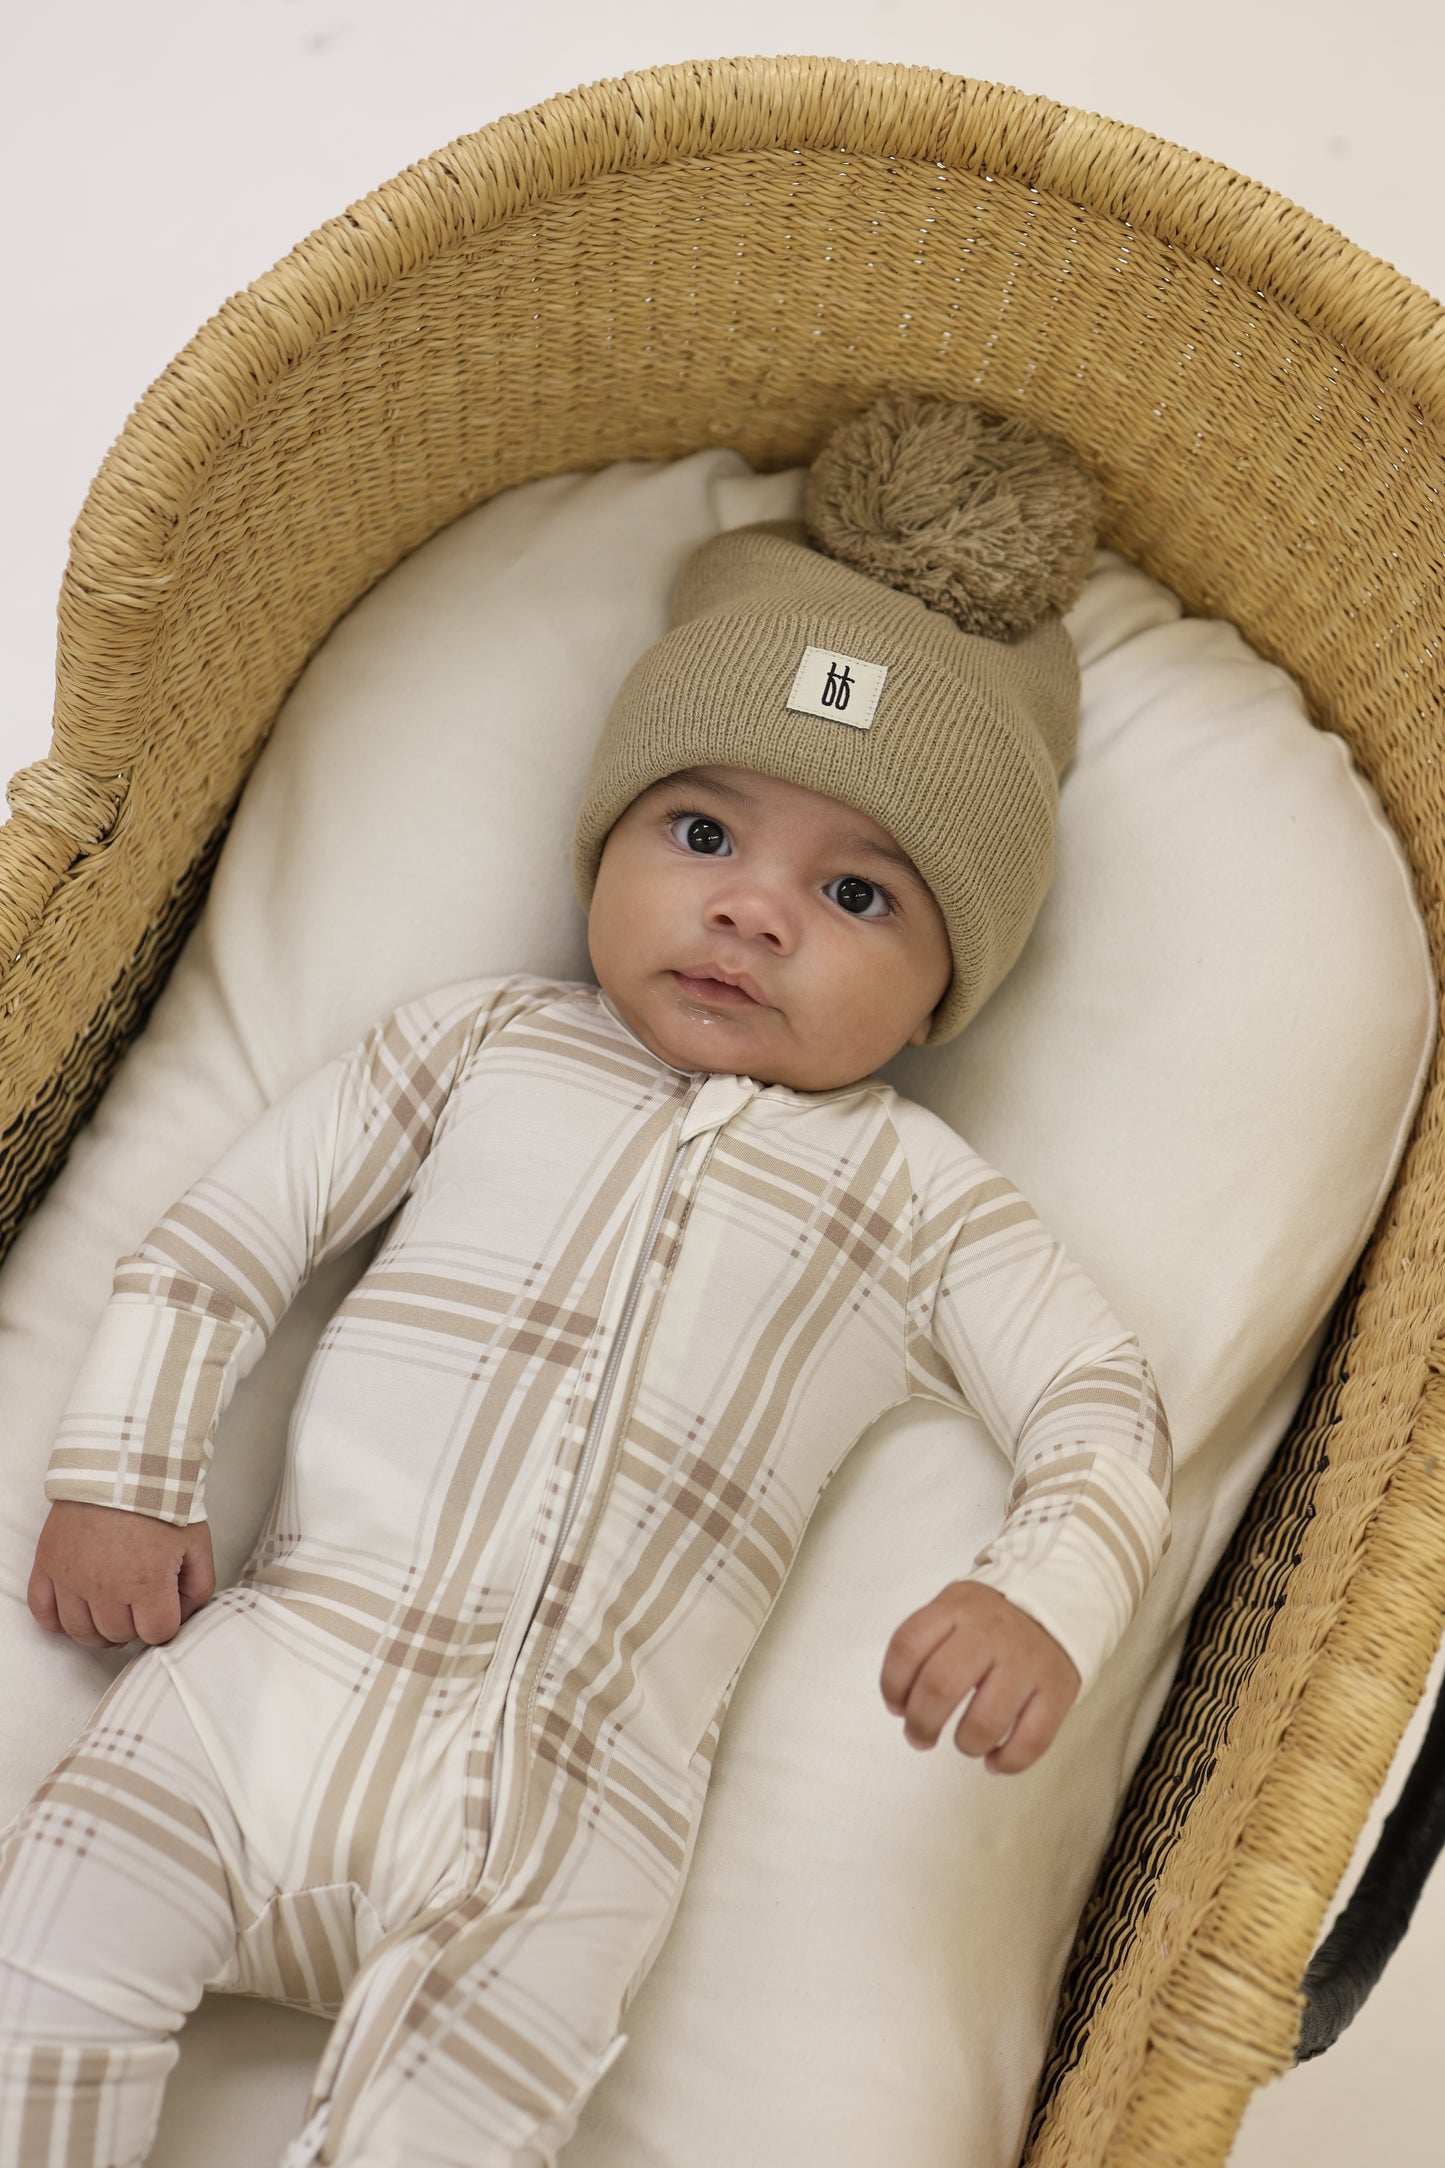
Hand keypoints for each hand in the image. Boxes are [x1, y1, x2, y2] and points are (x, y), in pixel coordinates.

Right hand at [28, 1500, 215, 1649]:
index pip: (157, 1633)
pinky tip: (78, 1610)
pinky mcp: (47, 1564)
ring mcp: (71, 1578)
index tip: (166, 1606)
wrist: (122, 1463)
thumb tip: (183, 1616)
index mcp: (147, 1582)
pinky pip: (43, 1612)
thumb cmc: (162, 1501)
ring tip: (113, 1610)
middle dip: (135, 1623)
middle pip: (119, 1635)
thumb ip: (198, 1586)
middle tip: (140, 1602)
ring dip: (100, 1629)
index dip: (166, 1622)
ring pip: (82, 1632)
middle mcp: (105, 1587)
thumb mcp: (197, 1542)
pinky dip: (59, 1620)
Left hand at [879, 1580, 1080, 1773]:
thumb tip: (902, 1706)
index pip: (907, 1646)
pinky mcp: (1057, 1690)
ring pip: (986, 1722)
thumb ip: (924, 1646)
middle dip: (921, 1724)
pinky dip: (1008, 1761)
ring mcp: (1026, 1662)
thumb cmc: (991, 1620)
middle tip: (920, 1737)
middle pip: (940, 1686)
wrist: (1057, 1603)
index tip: (897, 1707)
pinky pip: (1031, 1740)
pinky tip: (996, 1761)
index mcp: (957, 1608)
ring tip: (966, 1744)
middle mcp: (991, 1633)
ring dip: (966, 1745)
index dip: (892, 1686)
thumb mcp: (954, 1608)